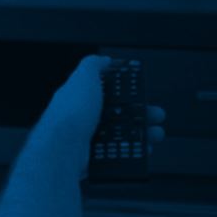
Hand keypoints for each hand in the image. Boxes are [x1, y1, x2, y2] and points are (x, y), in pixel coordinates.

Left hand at [29, 55, 167, 176]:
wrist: (62, 150)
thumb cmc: (70, 114)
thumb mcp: (83, 77)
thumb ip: (93, 65)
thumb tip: (103, 59)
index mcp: (82, 97)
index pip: (108, 91)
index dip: (126, 91)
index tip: (142, 92)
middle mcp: (84, 118)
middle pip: (118, 113)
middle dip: (140, 113)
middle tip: (154, 114)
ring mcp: (88, 138)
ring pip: (121, 135)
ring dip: (141, 134)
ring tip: (154, 134)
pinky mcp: (92, 157)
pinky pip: (117, 154)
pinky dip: (132, 153)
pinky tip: (141, 149)